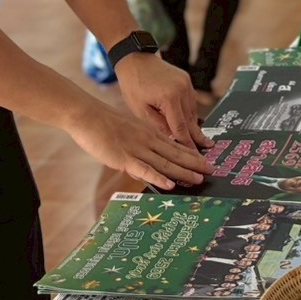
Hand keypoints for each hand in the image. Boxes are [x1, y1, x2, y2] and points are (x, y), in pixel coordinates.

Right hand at [66, 96, 213, 189]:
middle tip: (213, 172)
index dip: (192, 155)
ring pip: (165, 162)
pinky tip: (170, 184)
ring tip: (200, 179)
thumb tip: (147, 168)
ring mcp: (137, 149)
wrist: (87, 115)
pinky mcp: (124, 158)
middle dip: (195, 164)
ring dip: (184, 171)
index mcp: (150, 134)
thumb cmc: (105, 125)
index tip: (206, 162)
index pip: (176, 146)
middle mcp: (148, 140)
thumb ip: (139, 150)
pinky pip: (144, 169)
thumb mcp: (128, 134)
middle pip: (176, 154)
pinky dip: (158, 177)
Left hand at [115, 53, 212, 150]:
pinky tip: (190, 124)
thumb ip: (158, 125)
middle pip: (191, 120)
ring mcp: (186, 84)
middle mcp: (182, 90)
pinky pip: (190, 101)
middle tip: (208, 150)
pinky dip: (189, 113)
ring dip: (193, 125)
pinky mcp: (186, 80)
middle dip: (198, 137)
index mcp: (169, 98)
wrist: (135, 58)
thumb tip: (172, 140)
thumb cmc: (133, 84)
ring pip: (192, 111)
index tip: (195, 156)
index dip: (187, 144)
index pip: (181, 127)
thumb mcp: (140, 109)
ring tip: (199, 141)